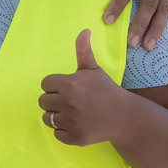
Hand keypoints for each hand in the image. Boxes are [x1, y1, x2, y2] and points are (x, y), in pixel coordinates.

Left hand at [39, 30, 130, 145]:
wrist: (124, 116)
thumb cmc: (106, 90)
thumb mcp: (93, 69)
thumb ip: (83, 50)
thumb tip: (84, 30)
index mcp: (69, 83)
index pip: (45, 84)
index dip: (55, 86)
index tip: (68, 88)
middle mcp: (67, 102)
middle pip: (43, 101)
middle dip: (54, 100)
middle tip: (70, 101)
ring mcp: (71, 121)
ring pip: (47, 118)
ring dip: (56, 116)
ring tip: (72, 113)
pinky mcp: (74, 137)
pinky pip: (56, 133)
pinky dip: (63, 131)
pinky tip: (76, 124)